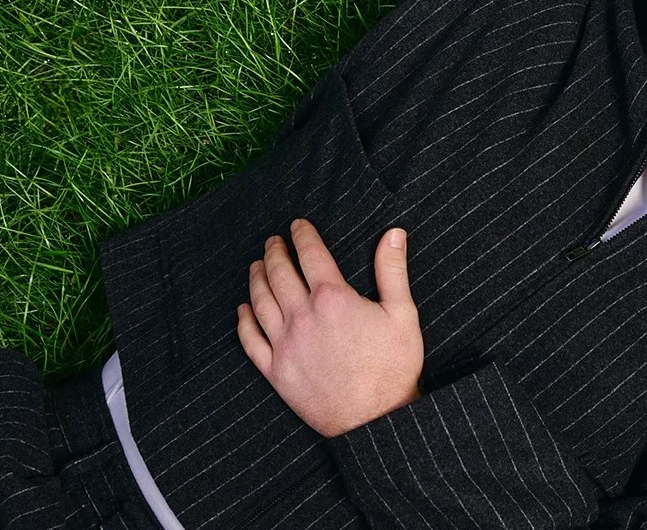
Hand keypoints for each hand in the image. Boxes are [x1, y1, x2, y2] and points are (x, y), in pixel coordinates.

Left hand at [237, 218, 424, 437]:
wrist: (374, 420)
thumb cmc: (393, 366)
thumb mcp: (403, 313)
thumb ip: (393, 270)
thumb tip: (393, 233)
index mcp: (333, 298)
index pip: (311, 255)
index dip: (302, 236)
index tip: (297, 225)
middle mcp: (303, 316)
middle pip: (280, 274)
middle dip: (275, 252)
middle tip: (273, 241)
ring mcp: (285, 344)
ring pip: (261, 302)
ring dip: (256, 279)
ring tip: (256, 265)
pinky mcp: (276, 371)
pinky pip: (250, 340)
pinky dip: (244, 321)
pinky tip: (243, 310)